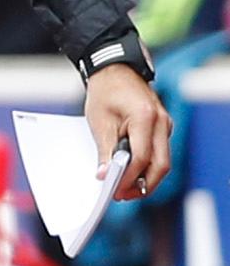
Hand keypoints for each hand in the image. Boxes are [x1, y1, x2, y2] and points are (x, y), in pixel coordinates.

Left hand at [85, 63, 171, 199]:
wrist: (115, 70)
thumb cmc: (105, 91)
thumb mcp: (99, 121)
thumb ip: (105, 150)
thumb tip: (105, 175)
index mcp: (144, 117)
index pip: (141, 157)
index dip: (129, 177)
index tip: (116, 190)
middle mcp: (161, 122)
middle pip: (160, 165)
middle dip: (143, 184)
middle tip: (123, 195)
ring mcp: (165, 124)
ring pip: (163, 161)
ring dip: (147, 177)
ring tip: (126, 188)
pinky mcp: (163, 127)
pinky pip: (160, 152)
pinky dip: (148, 165)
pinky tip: (132, 173)